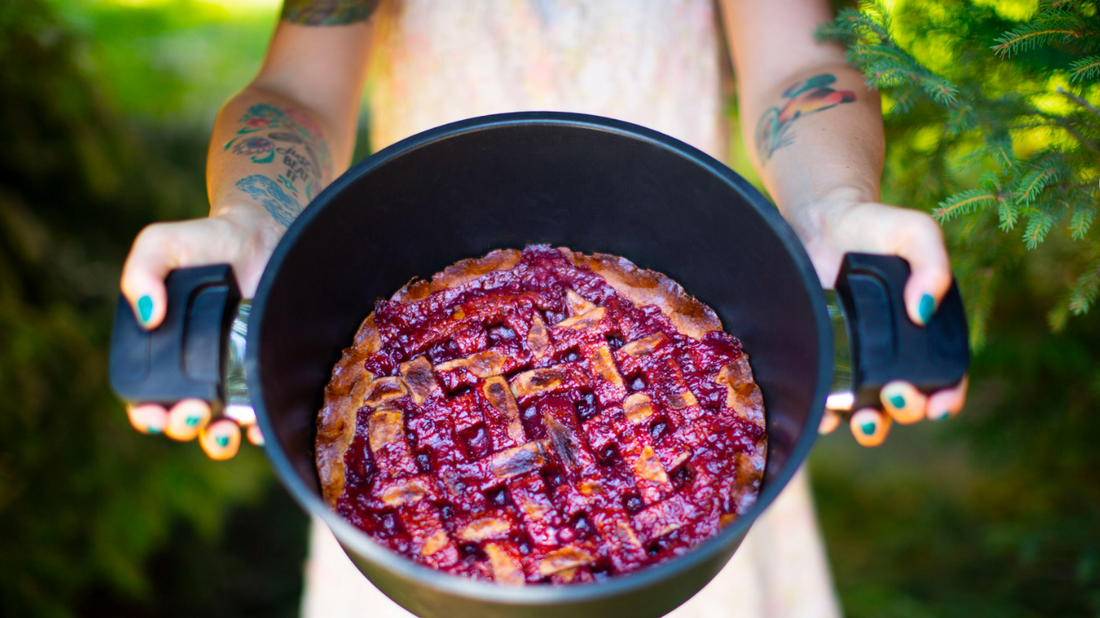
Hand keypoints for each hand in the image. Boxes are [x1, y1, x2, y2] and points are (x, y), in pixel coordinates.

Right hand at [119, 205, 280, 458]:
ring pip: (224, 425)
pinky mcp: (269, 371)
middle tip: (192, 412)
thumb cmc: (208, 240)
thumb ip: (142, 270)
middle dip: (184, 426)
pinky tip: (260, 423)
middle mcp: (197, 370)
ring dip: (220, 440)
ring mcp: (236, 375)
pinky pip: (264, 410)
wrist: (265, 234)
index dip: (146, 414)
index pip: (147, 397)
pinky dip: (261, 425)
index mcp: (164, 350)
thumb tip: (147, 315)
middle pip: (185, 418)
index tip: (154, 414)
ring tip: (224, 431)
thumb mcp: (163, 244)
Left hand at [789, 187, 968, 445]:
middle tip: (898, 393)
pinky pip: (824, 398)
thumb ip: (932, 263)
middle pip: (906, 401)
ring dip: (871, 426)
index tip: (940, 405)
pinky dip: (826, 414)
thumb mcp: (915, 233)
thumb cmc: (876, 227)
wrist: (821, 221)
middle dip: (906, 408)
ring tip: (866, 421)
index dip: (947, 399)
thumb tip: (924, 309)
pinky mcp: (821, 358)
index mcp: (924, 335)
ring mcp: (854, 361)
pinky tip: (824, 415)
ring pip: (867, 410)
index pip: (945, 379)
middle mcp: (892, 355)